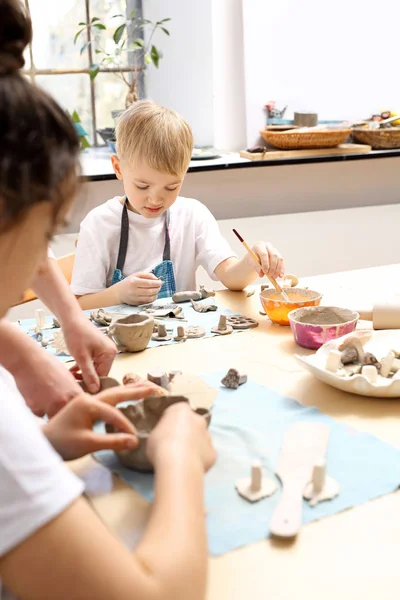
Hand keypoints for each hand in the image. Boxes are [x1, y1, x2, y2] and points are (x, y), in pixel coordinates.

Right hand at [13, 349, 81, 417]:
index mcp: (75, 394)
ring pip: (53, 418)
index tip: (71, 408)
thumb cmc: (48, 365)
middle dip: (63, 413)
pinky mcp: (35, 409)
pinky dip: (38, 409)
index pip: (81, 410)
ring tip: (46, 399)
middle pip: (67, 417)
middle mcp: (64, 402)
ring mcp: (49, 407)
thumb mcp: (68, 377)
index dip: (76, 410)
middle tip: (56, 403)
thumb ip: (73, 391)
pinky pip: (39, 415)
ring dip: (50, 412)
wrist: (28, 361)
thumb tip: (76, 401)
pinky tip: (36, 397)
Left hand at [43, 383, 158, 460]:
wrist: (43, 443)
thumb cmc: (63, 444)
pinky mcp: (84, 406)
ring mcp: (85, 400)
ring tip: (144, 388)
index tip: (134, 438)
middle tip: (154, 388)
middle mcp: (88, 398)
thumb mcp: (88, 444)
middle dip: (135, 391)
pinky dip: (119, 397)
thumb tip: (135, 441)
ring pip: (112, 394)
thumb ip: (112, 442)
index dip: (126, 426)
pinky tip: (125, 397)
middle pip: (116, 393)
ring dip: (128, 391)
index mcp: (88, 404)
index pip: (114, 414)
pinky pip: (106, 399)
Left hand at [63, 317, 116, 393]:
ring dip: (83, 373)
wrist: (71, 319)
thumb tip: (95, 390)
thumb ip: (89, 374)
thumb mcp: (81, 357)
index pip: (103, 375)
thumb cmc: (76, 335)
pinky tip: (72, 370)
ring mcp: (104, 350)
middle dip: (86, 378)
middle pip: (100, 372)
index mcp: (110, 354)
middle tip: (73, 383)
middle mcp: (111, 352)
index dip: (91, 383)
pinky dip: (83, 366)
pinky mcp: (97, 350)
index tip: (79, 389)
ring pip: (94, 368)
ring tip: (71, 377)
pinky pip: (92, 362)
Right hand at [115, 272, 162, 305]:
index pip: (149, 283)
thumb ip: (147, 275)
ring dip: (156, 294)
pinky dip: (152, 298)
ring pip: (150, 298)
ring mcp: (135, 298)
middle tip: (159, 286)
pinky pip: (147, 302)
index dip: (157, 283)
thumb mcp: (136, 275)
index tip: (160, 282)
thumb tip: (156, 279)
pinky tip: (153, 295)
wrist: (118, 292)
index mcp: (134, 282)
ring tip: (156, 290)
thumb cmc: (128, 282)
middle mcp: (134, 291)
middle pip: (150, 291)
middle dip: (157, 288)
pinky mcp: (136, 303)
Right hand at [147, 403, 215, 472]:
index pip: (177, 411)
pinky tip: (189, 467)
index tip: (165, 432)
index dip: (171, 422)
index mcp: (181, 410)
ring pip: (201, 439)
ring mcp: (208, 436)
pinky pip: (205, 455)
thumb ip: (162, 432)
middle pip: (193, 423)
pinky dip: (199, 459)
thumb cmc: (161, 445)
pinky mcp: (213, 453)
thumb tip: (164, 437)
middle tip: (174, 445)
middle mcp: (198, 419)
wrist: (178, 464)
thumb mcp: (153, 434)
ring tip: (182, 459)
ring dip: (194, 445)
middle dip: (186, 432)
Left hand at [248, 241, 284, 279]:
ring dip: (278, 269)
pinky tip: (280, 276)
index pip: (264, 254)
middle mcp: (268, 246)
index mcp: (260, 246)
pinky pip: (282, 263)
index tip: (265, 271)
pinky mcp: (278, 255)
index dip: (265, 263)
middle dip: (273, 267)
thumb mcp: (251, 263)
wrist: (255, 258)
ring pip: (279, 259)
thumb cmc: (252, 259)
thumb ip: (256, 267)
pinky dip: (282, 270)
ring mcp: (274, 250)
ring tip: (274, 277)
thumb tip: (261, 274)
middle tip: (270, 275)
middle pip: (274, 255)